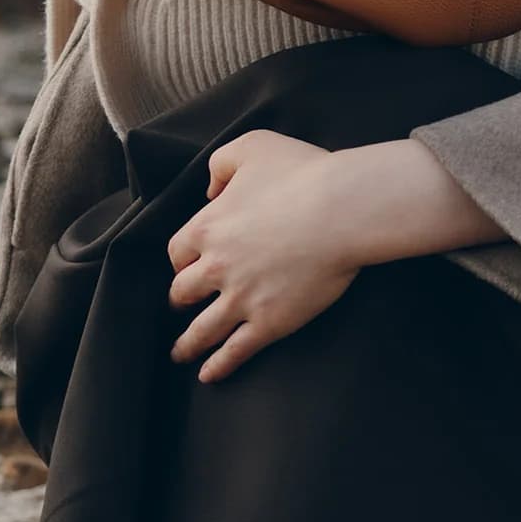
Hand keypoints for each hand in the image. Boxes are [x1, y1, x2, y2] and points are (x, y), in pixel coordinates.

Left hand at [164, 129, 360, 381]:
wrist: (342, 211)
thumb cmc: (303, 174)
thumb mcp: (253, 147)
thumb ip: (221, 164)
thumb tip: (211, 190)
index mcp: (207, 227)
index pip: (178, 252)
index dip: (182, 260)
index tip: (187, 266)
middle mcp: (215, 267)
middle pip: (183, 292)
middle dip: (180, 299)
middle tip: (181, 305)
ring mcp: (241, 298)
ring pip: (201, 329)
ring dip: (187, 344)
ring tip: (180, 354)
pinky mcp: (269, 322)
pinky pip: (235, 350)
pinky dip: (218, 365)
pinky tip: (209, 375)